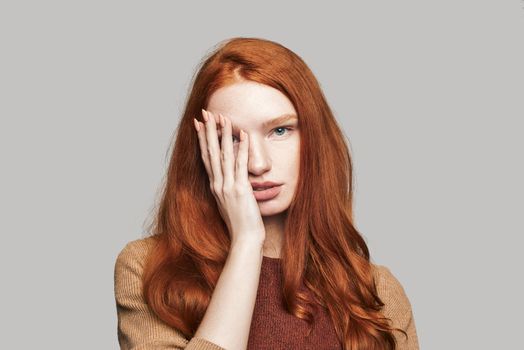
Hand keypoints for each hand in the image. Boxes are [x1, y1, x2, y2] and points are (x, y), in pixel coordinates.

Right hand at [193, 109, 265, 245]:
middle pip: (211, 153)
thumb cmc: (240, 225)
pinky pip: (241, 164)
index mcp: (214, 187)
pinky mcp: (240, 189)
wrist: (244, 239)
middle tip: (205, 113)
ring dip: (223, 135)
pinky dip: (242, 148)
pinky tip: (244, 134)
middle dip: (208, 131)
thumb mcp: (229, 204)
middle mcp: (218, 184)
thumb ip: (227, 191)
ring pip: (224, 155)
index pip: (206, 158)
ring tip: (222, 117)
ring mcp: (228, 187)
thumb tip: (228, 182)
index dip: (202, 140)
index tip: (199, 124)